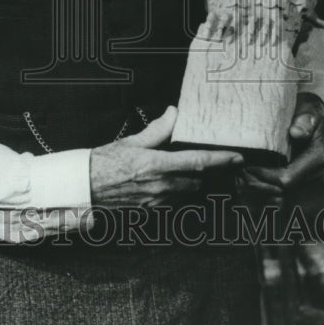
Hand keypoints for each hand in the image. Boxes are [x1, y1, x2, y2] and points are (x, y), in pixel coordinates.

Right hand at [90, 105, 243, 207]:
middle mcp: (161, 186)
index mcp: (157, 165)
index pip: (198, 162)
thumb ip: (158, 130)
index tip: (238, 157)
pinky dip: (180, 191)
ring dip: (194, 182)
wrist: (86, 187)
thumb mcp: (132, 141)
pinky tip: (173, 182)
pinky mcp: (152, 211)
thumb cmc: (105, 162)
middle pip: (198, 180)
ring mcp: (157, 201)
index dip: (220, 160)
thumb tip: (174, 114)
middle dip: (207, 171)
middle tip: (216, 161)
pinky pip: (176, 201)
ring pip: (189, 192)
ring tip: (192, 170)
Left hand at [242, 92, 323, 197]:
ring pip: (275, 196)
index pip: (287, 179)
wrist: (313, 117)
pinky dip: (258, 188)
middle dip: (256, 183)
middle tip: (236, 171)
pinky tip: (243, 179)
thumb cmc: (308, 112)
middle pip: (279, 191)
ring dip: (255, 188)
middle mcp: (311, 174)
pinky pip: (275, 193)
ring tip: (237, 175)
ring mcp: (303, 179)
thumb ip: (305, 120)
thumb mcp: (309, 111)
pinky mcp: (294, 180)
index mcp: (316, 159)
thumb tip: (296, 132)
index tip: (246, 165)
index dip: (264, 176)